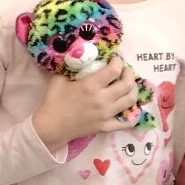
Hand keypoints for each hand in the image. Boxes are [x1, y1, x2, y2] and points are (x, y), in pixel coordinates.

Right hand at [31, 62, 145, 150]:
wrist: (52, 126)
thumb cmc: (54, 101)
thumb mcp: (59, 79)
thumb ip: (72, 68)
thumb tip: (81, 57)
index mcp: (91, 86)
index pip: (114, 70)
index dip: (118, 61)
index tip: (115, 59)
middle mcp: (102, 100)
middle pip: (128, 84)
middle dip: (129, 73)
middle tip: (124, 70)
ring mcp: (107, 115)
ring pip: (131, 100)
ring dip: (133, 89)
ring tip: (128, 85)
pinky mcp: (107, 126)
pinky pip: (128, 121)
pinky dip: (133, 113)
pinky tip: (130, 106)